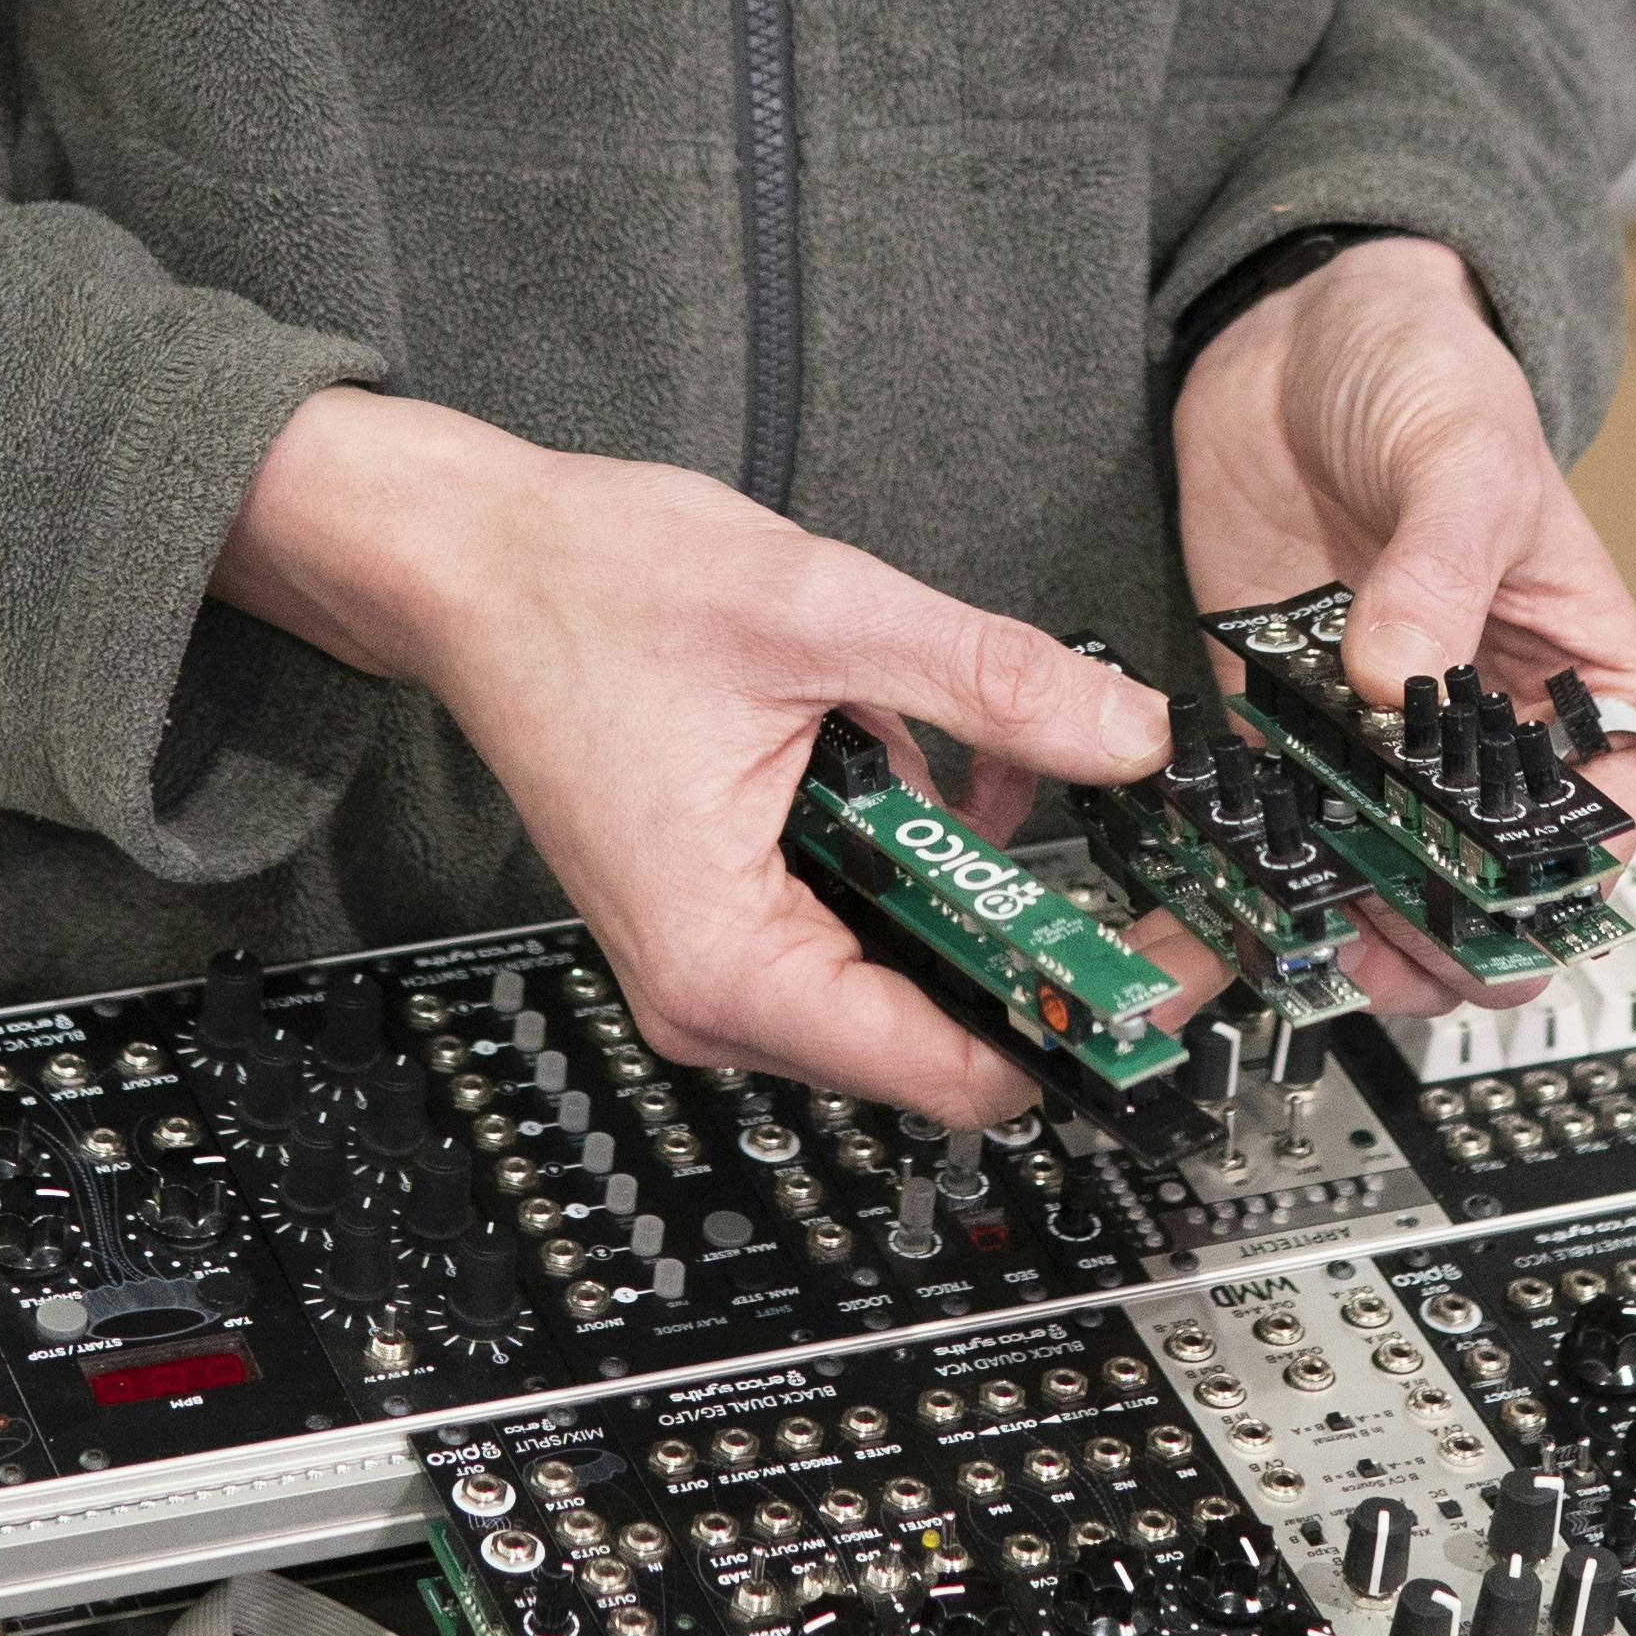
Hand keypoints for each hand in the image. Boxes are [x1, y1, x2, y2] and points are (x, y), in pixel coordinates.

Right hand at [215, 389, 1169, 1116]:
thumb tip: (1129, 735)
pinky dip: (907, 846)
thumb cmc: (588, 591)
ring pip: (903, 966)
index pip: (953, 1072)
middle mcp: (715, 993)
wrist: (468, 562)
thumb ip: (990, 683)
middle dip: (1031, 937)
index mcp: (730, 958)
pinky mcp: (723, 916)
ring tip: (969, 748)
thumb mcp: (823, 611)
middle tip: (1117, 837)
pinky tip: (901, 745)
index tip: (1168, 974)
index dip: (1076, 1026)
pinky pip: (858, 919)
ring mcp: (716, 961)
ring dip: (961, 871)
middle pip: (938, 1029)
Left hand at [1171, 238, 1635, 1002]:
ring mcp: (1385, 729)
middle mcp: (1491, 724)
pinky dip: (1261, 861)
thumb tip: (1400, 676)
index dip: (1557, 885)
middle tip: (1386, 941)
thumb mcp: (1463, 460)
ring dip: (1349, 914)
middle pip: (1490, 877)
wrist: (1300, 330)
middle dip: (1444, 927)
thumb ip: (1440, 570)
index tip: (1492, 910)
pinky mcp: (1288, 714)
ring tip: (1309, 932)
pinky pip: (1283, 816)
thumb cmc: (1431, 375)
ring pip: (1386, 873)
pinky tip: (1234, 886)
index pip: (1603, 818)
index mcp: (1585, 677)